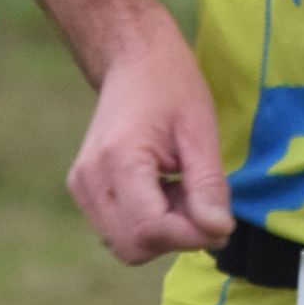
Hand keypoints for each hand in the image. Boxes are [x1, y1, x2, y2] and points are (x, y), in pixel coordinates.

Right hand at [68, 22, 233, 263]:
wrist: (133, 58)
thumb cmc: (171, 85)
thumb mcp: (201, 130)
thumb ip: (208, 186)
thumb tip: (218, 232)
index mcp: (118, 158)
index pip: (150, 229)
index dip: (191, 236)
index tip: (222, 221)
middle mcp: (89, 178)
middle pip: (134, 247)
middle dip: (176, 236)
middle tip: (203, 201)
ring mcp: (81, 185)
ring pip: (125, 244)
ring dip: (163, 231)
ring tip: (182, 188)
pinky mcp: (83, 189)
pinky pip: (118, 230)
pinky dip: (148, 223)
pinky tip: (165, 188)